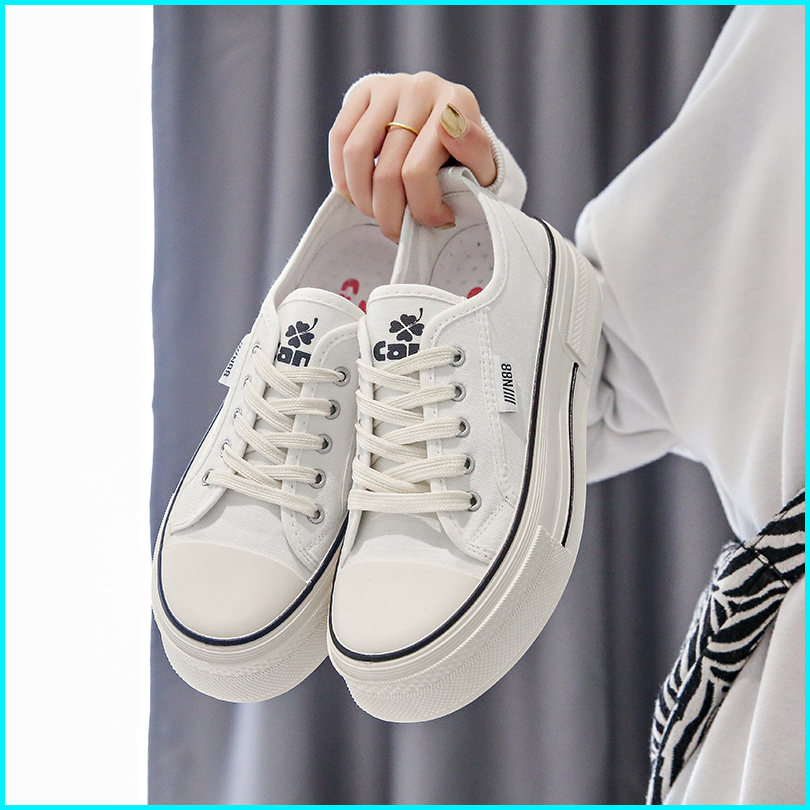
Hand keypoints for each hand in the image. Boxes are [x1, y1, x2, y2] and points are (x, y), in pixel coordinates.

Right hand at [329, 72, 496, 241]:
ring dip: (363, 199)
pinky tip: (359, 193)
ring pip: (357, 155)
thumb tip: (450, 129)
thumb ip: (476, 152)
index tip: (441, 221)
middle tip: (400, 231)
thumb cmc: (464, 155)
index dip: (424, 208)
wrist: (448, 122)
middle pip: (387, 171)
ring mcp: (390, 85)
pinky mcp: (365, 89)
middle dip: (390, 215)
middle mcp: (421, 88)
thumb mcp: (482, 163)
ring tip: (378, 214)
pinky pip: (340, 137)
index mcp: (456, 103)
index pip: (419, 171)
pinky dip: (343, 174)